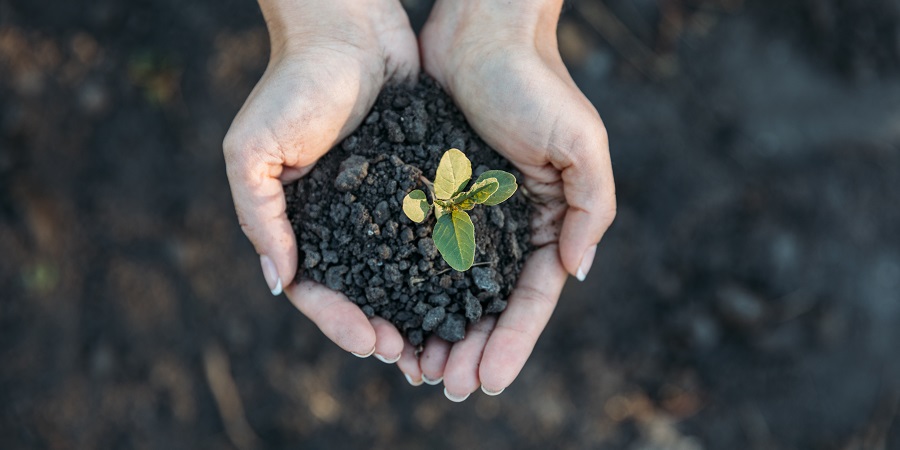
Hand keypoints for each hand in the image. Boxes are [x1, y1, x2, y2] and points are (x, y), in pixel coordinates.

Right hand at [223, 0, 418, 357]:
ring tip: (444, 340)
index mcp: (299, 223)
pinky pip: (432, 232)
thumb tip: (279, 283)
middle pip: (363, 292)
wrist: (346, 28)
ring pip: (402, 272)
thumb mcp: (252, 150)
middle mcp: (343, 222)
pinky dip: (445, 265)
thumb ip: (260, 216)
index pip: (316, 290)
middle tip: (412, 358)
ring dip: (418, 310)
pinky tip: (467, 289)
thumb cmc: (292, 85)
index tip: (373, 343)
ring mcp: (383, 206)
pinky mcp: (419, 183)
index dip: (340, 322)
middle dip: (384, 328)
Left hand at [397, 0, 616, 398]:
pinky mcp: (429, 194)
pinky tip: (390, 319)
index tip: (489, 381)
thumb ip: (590, 206)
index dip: (512, 342)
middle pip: (490, 304)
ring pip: (450, 289)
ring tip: (417, 371)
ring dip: (438, 332)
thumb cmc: (534, 80)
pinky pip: (416, 251)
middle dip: (472, 349)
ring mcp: (466, 213)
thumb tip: (577, 271)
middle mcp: (506, 226)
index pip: (534, 297)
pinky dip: (407, 289)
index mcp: (547, 221)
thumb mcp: (580, 141)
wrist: (479, 29)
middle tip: (447, 388)